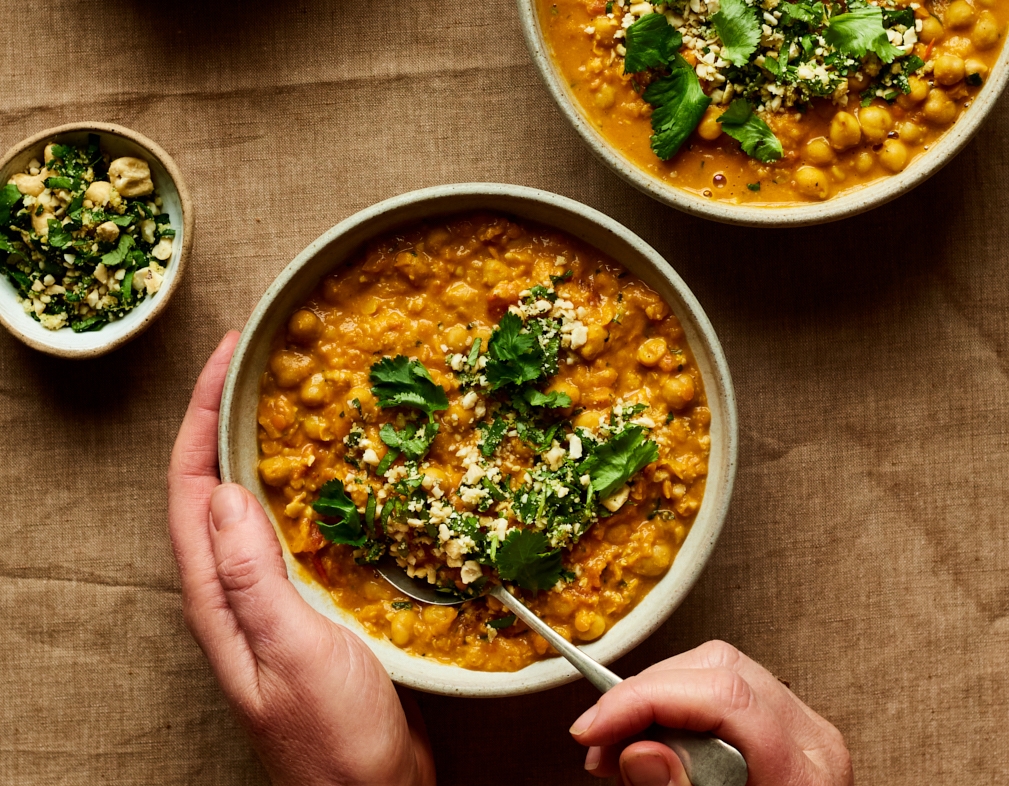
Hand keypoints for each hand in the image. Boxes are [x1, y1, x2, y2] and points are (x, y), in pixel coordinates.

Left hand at [167, 332, 435, 785]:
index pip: (190, 488)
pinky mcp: (308, 602)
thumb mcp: (292, 652)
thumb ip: (253, 577)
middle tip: (260, 362)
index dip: (201, 417)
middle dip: (227, 416)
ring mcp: (270, 595)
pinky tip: (338, 471)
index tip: (228, 359)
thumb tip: (224, 493)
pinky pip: (294, 527)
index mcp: (218, 596)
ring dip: (264, 445)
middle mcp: (234, 589)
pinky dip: (306, 486)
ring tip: (294, 397)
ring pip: (254, 502)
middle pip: (213, 485)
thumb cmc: (332, 736)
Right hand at [569, 640, 851, 785]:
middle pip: (719, 672)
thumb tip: (640, 751)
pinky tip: (647, 747)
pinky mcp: (780, 738)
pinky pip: (719, 695)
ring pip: (716, 672)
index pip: (725, 698)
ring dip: (654, 702)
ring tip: (616, 750)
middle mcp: (811, 743)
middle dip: (644, 697)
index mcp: (805, 777)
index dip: (646, 700)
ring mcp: (799, 735)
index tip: (594, 728)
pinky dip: (673, 713)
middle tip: (599, 742)